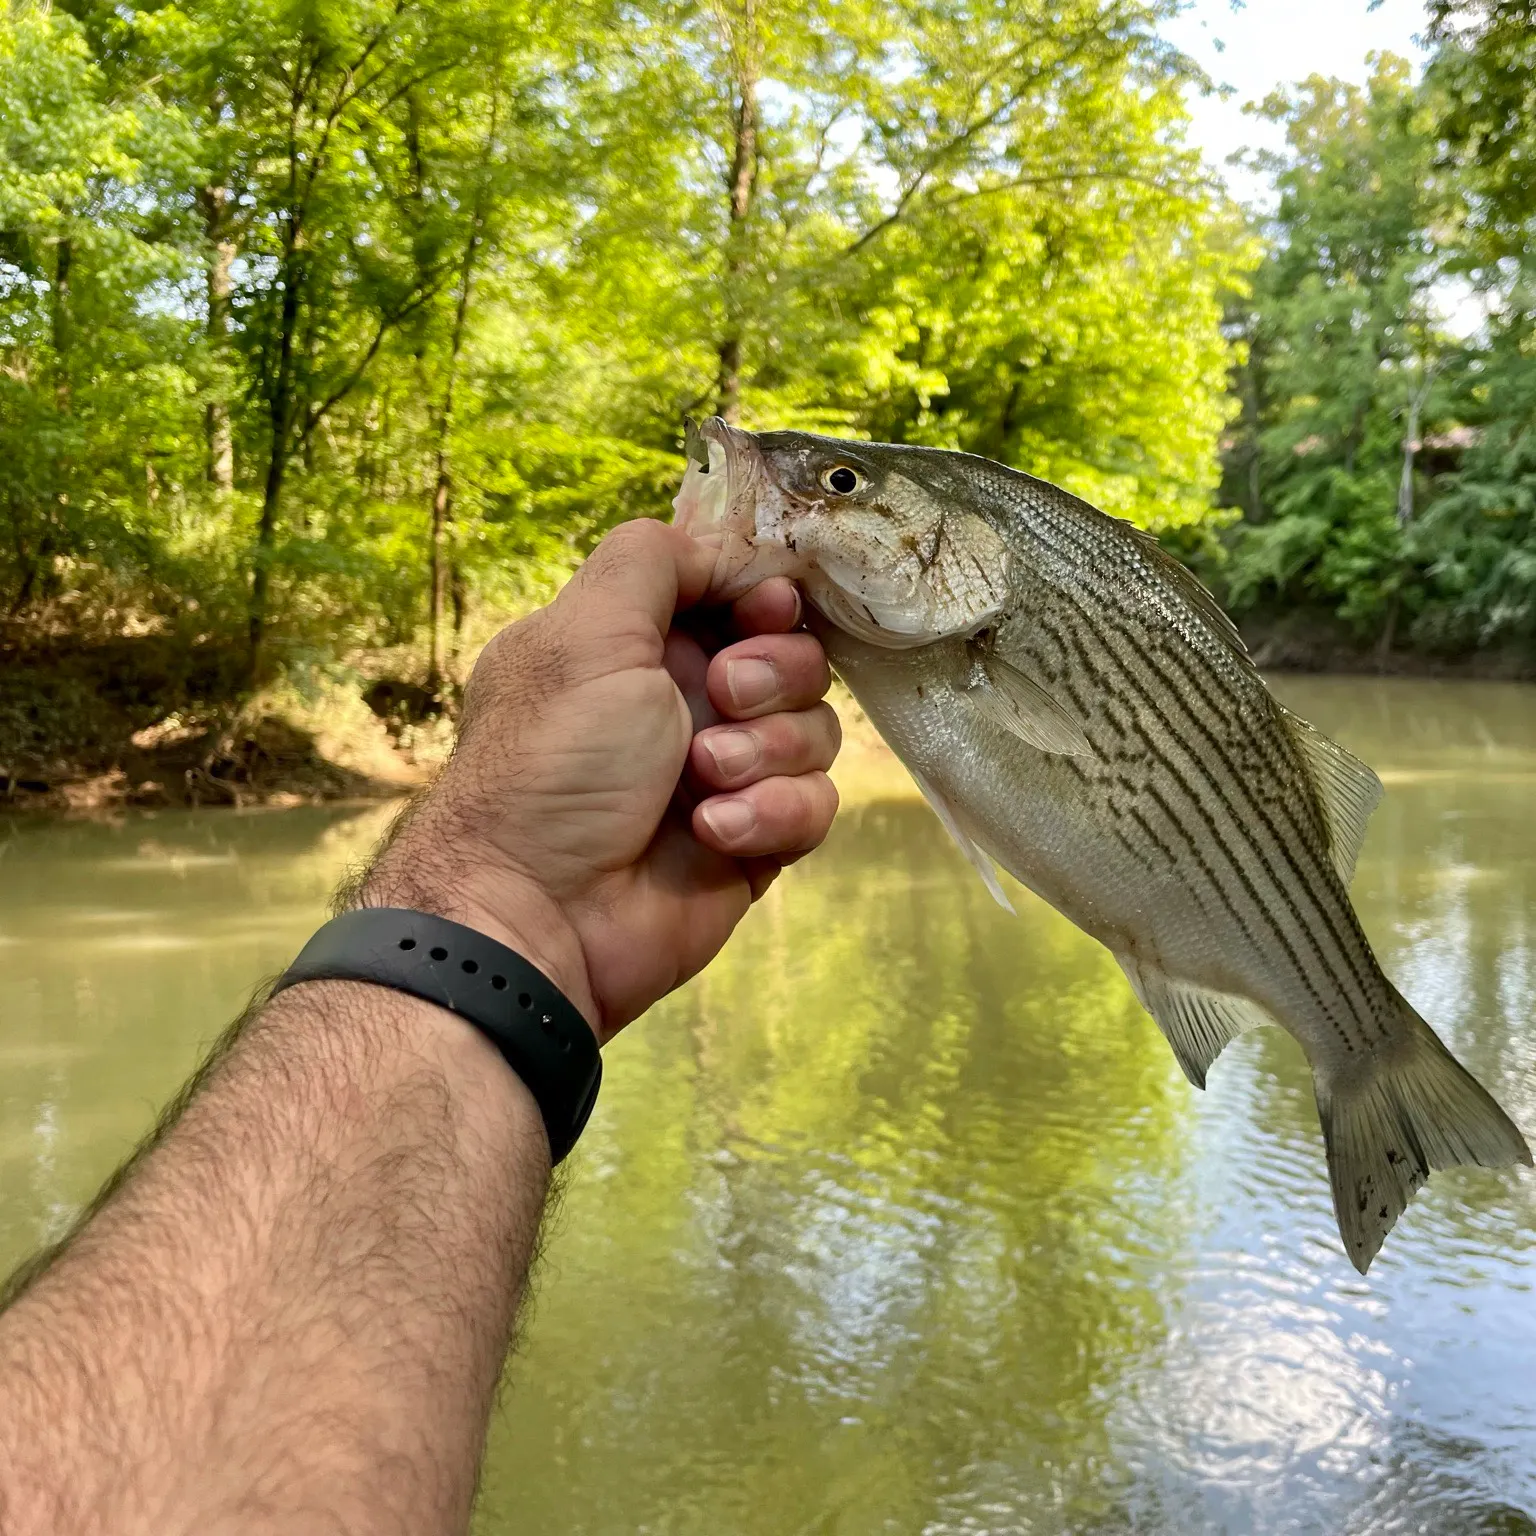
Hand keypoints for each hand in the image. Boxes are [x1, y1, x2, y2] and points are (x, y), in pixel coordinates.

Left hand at [359, 518, 840, 1039]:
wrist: (542, 913)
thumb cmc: (555, 763)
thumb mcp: (586, 632)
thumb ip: (652, 560)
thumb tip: (720, 546)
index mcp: (639, 645)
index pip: (739, 594)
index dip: (764, 597)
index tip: (762, 609)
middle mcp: (685, 703)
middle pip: (794, 657)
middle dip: (772, 675)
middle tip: (722, 697)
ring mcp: (725, 773)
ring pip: (814, 731)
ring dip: (766, 752)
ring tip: (703, 780)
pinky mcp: (756, 839)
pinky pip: (813, 805)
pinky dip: (771, 814)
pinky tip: (714, 833)